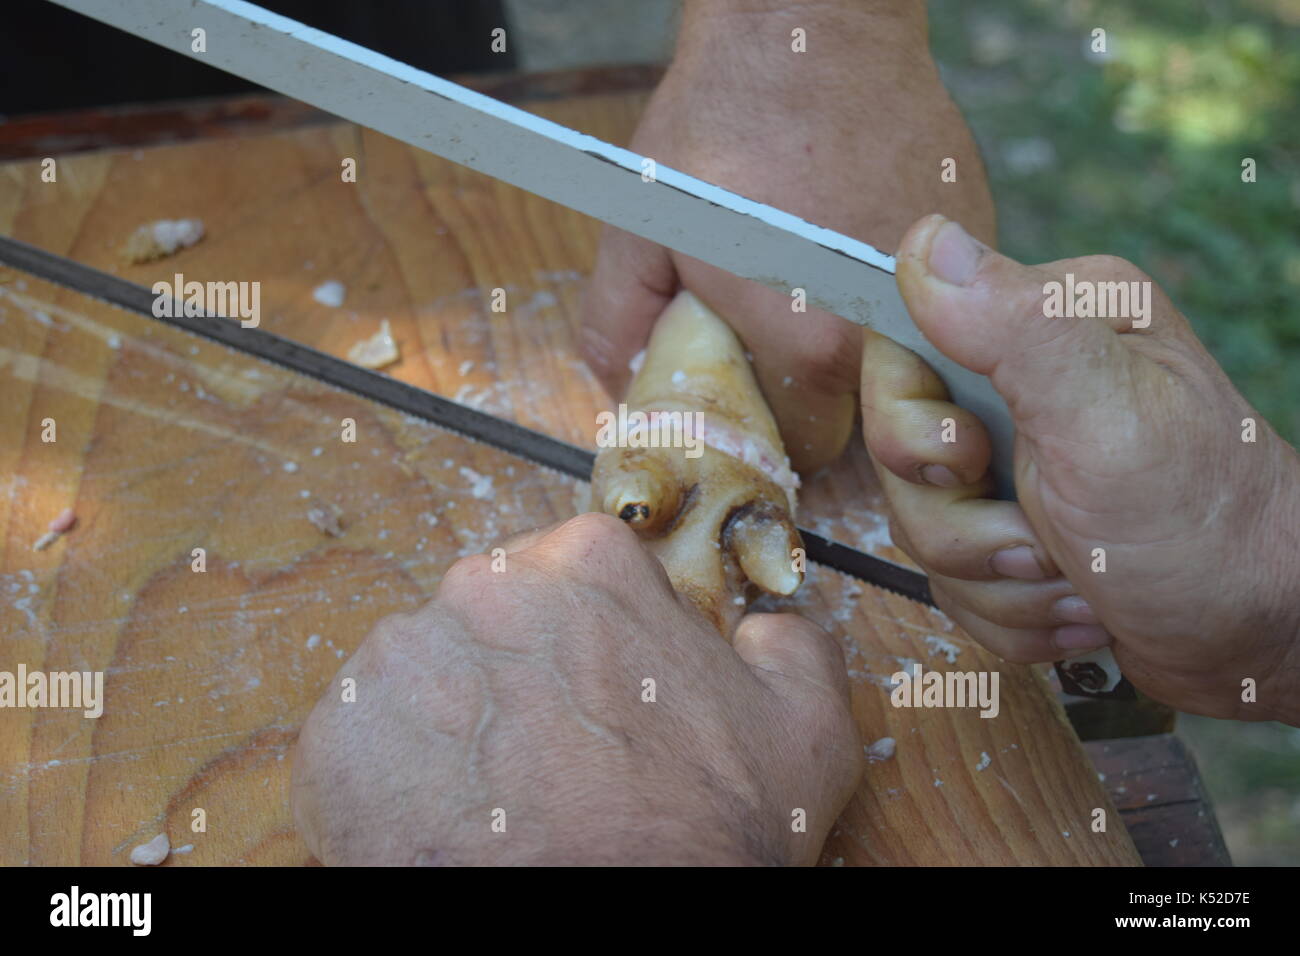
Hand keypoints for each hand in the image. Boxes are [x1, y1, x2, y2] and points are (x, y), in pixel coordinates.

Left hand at [291, 513, 861, 864]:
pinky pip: (357, 746)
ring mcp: (402, 657)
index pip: (570, 576)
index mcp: (589, 563)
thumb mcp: (804, 732)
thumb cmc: (701, 835)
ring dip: (448, 727)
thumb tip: (763, 626)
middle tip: (549, 760)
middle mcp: (485, 584)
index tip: (597, 703)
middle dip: (514, 677)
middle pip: (490, 618)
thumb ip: (792, 646)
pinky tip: (444, 825)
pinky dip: (388, 783)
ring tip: (497, 800)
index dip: (590, 646)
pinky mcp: (339, 736)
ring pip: (420, 678)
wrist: (606, 921)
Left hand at [581, 0, 995, 471]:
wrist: (807, 23)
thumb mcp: (641, 228)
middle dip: (816, 395)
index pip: (805, 445)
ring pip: (903, 358)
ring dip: (861, 344)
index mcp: (812, 339)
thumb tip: (622, 382)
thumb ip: (620, 323)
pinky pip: (931, 298)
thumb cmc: (724, 121)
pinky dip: (893, 293)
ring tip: (813, 282)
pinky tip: (849, 240)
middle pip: (861, 414)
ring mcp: (938, 275)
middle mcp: (891, 322)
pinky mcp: (973, 225)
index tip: (753, 399)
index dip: (771, 429)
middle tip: (776, 341)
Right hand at [862, 214, 1299, 723]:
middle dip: (959, 522)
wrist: (1261, 638)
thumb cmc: (1205, 525)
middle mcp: (1026, 383)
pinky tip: (1075, 605)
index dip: (908, 422)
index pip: (901, 344)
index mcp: (1049, 323)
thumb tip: (927, 241)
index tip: (967, 463)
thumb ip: (1015, 326)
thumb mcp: (1106, 417)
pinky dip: (1007, 611)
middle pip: (897, 451)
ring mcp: (1017, 462)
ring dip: (994, 579)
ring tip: (1071, 578)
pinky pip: (950, 580)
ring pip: (919, 526)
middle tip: (1038, 537)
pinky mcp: (1012, 530)